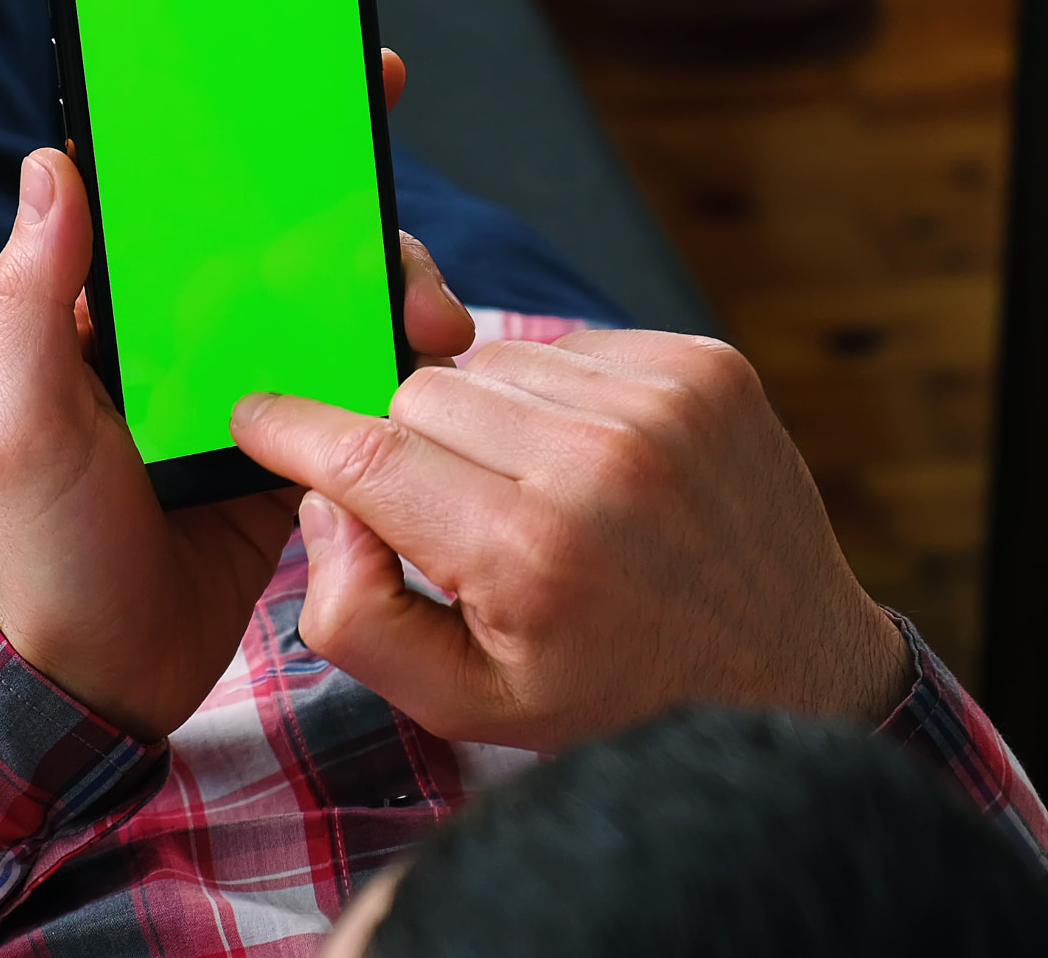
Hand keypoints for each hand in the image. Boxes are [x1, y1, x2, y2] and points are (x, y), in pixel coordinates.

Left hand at [0, 49, 472, 741]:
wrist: (102, 682)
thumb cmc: (43, 551)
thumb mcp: (22, 423)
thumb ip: (33, 299)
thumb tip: (48, 160)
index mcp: (116, 311)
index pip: (187, 196)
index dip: (255, 133)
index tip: (331, 77)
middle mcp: (188, 334)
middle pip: (289, 242)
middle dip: (359, 228)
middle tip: (402, 258)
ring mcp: (251, 389)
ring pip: (338, 307)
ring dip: (393, 299)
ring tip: (436, 332)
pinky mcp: (301, 447)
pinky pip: (361, 389)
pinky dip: (400, 373)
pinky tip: (434, 372)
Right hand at [227, 328, 913, 751]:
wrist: (790, 668)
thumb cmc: (614, 690)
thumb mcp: (465, 703)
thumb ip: (356, 615)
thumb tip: (322, 503)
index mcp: (528, 554)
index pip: (365, 453)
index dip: (293, 430)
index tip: (257, 417)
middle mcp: (599, 464)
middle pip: (420, 394)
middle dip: (413, 447)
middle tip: (461, 515)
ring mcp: (664, 403)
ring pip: (492, 359)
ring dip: (490, 417)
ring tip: (540, 493)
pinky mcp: (705, 366)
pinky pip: (569, 344)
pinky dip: (560, 397)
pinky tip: (595, 464)